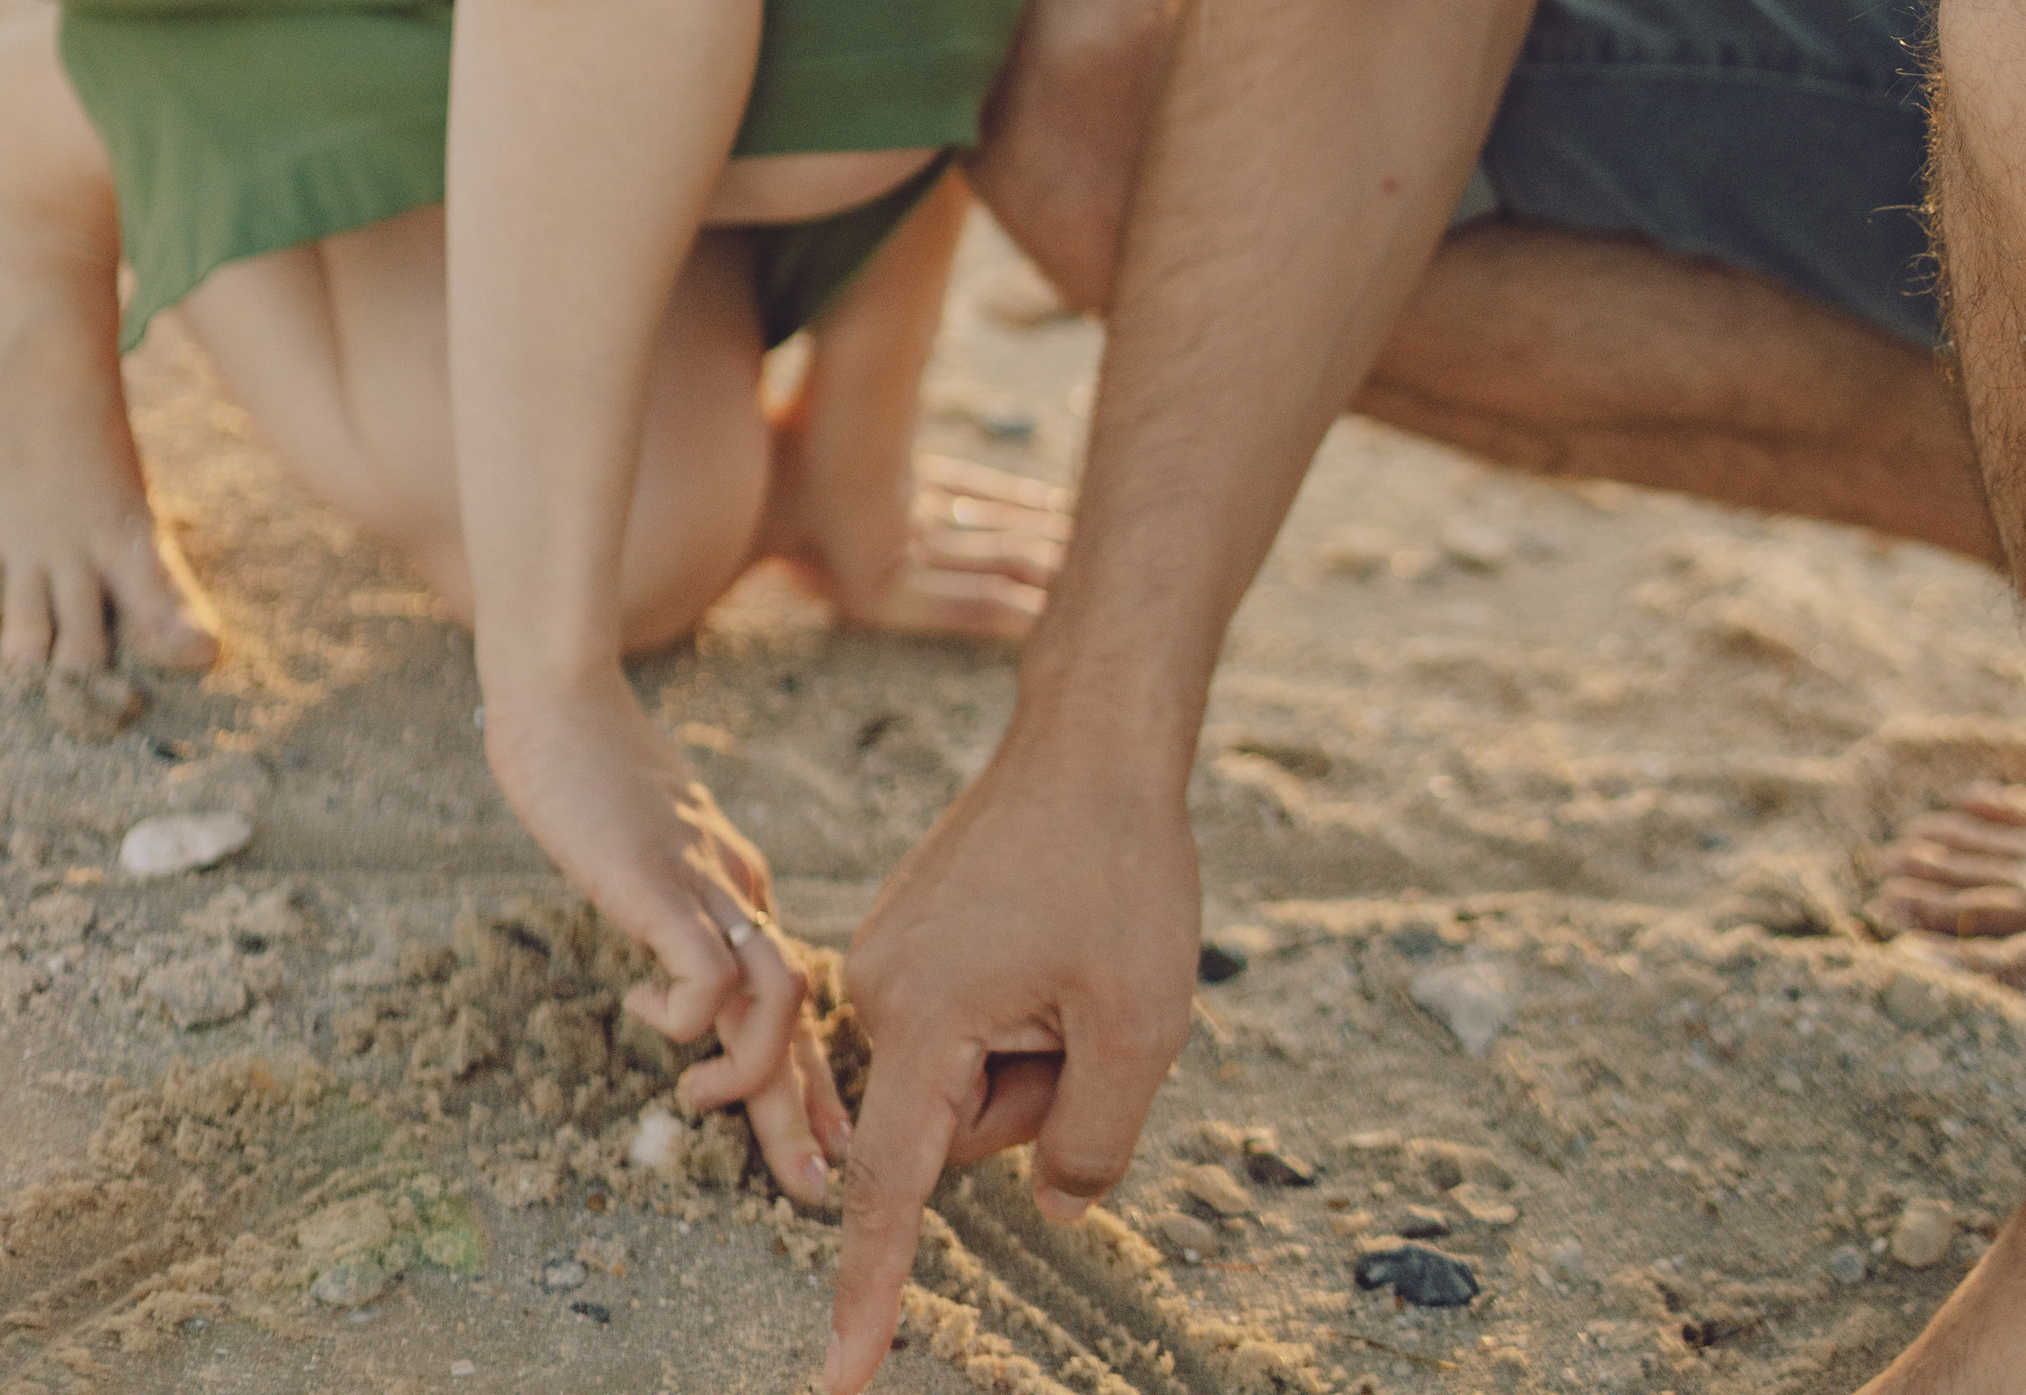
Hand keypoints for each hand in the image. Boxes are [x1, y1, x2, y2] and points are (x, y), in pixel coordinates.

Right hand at [478, 669, 849, 1202]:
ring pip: (775, 995)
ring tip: (697, 1096)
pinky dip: (688, 1014)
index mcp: (739, 886)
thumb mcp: (653, 850)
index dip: (810, 1075)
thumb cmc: (594, 770)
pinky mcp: (661, 882)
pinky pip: (707, 969)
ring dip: (750, 1070)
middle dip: (806, 1109)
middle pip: (798, 1009)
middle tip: (818, 1186)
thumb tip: (676, 967)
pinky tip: (643, 1008)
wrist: (561, 698)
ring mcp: (706, 884)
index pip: (793, 992)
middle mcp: (739, 889)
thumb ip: (676, 901)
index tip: (821, 1145)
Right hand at [824, 736, 1201, 1386]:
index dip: (870, 1294)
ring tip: (1075, 956)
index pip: (891, 1190)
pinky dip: (1021, 1010)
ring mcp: (890, 959)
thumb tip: (1056, 1206)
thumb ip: (1096, 1139)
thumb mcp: (1141, 1020)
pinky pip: (967, 1025)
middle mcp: (879, 992)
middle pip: (959, 1129)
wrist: (1093, 738)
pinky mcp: (913, 938)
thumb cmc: (1120, 865)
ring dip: (1034, 1047)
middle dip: (1035, 1094)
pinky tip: (1057, 937)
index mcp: (921, 1018)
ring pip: (968, 1077)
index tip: (841, 1381)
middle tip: (1090, 999)